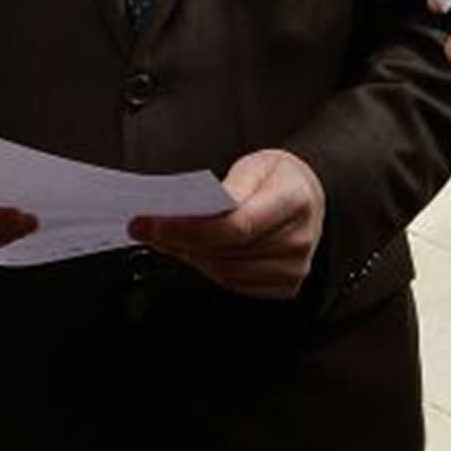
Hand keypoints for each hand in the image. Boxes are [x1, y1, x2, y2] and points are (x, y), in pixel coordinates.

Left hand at [132, 148, 323, 299]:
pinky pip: (237, 285)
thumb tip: (192, 208)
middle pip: (226, 252)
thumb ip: (228, 187)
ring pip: (226, 272)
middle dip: (178, 242)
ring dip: (189, 257)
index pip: (235, 226)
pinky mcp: (287, 285)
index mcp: (294, 201)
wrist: (307, 197)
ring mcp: (296, 266)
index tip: (150, 223)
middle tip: (143, 229)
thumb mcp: (254, 166)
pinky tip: (189, 252)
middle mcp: (299, 238)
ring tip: (162, 239)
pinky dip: (208, 270)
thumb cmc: (277, 179)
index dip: (187, 229)